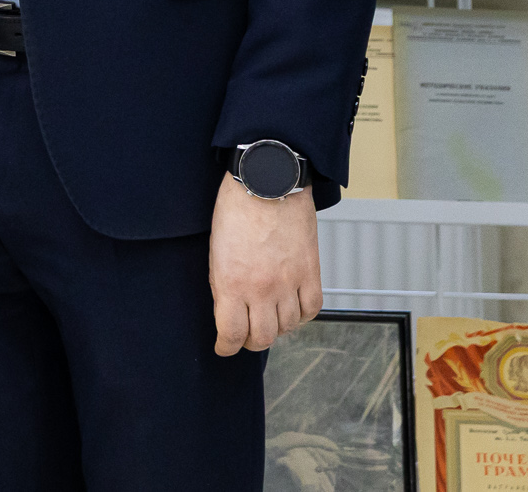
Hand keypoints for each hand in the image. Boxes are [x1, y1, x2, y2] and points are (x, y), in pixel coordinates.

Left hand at [208, 172, 319, 354]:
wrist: (268, 181)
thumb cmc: (235, 208)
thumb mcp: (215, 249)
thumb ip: (222, 283)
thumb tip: (228, 308)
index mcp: (231, 282)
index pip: (232, 334)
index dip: (227, 346)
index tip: (224, 347)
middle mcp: (262, 289)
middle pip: (262, 337)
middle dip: (251, 341)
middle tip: (246, 336)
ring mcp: (290, 282)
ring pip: (288, 327)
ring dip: (277, 328)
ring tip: (269, 319)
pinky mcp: (312, 272)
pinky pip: (312, 310)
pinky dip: (302, 315)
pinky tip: (293, 309)